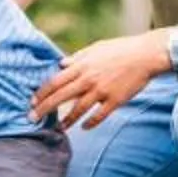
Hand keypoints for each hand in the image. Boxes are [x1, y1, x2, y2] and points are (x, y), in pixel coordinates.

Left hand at [31, 33, 168, 130]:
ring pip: (78, 110)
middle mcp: (88, 79)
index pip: (55, 82)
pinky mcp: (115, 100)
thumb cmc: (120, 49)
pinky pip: (99, 115)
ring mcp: (101, 91)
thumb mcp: (95, 48)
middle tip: (32, 119)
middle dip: (44, 109)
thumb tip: (61, 64)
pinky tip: (84, 128)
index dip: (41, 94)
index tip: (32, 103)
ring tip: (58, 128)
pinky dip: (90, 123)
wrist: (145, 55)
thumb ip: (77, 57)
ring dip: (66, 120)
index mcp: (81, 65)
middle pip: (60, 97)